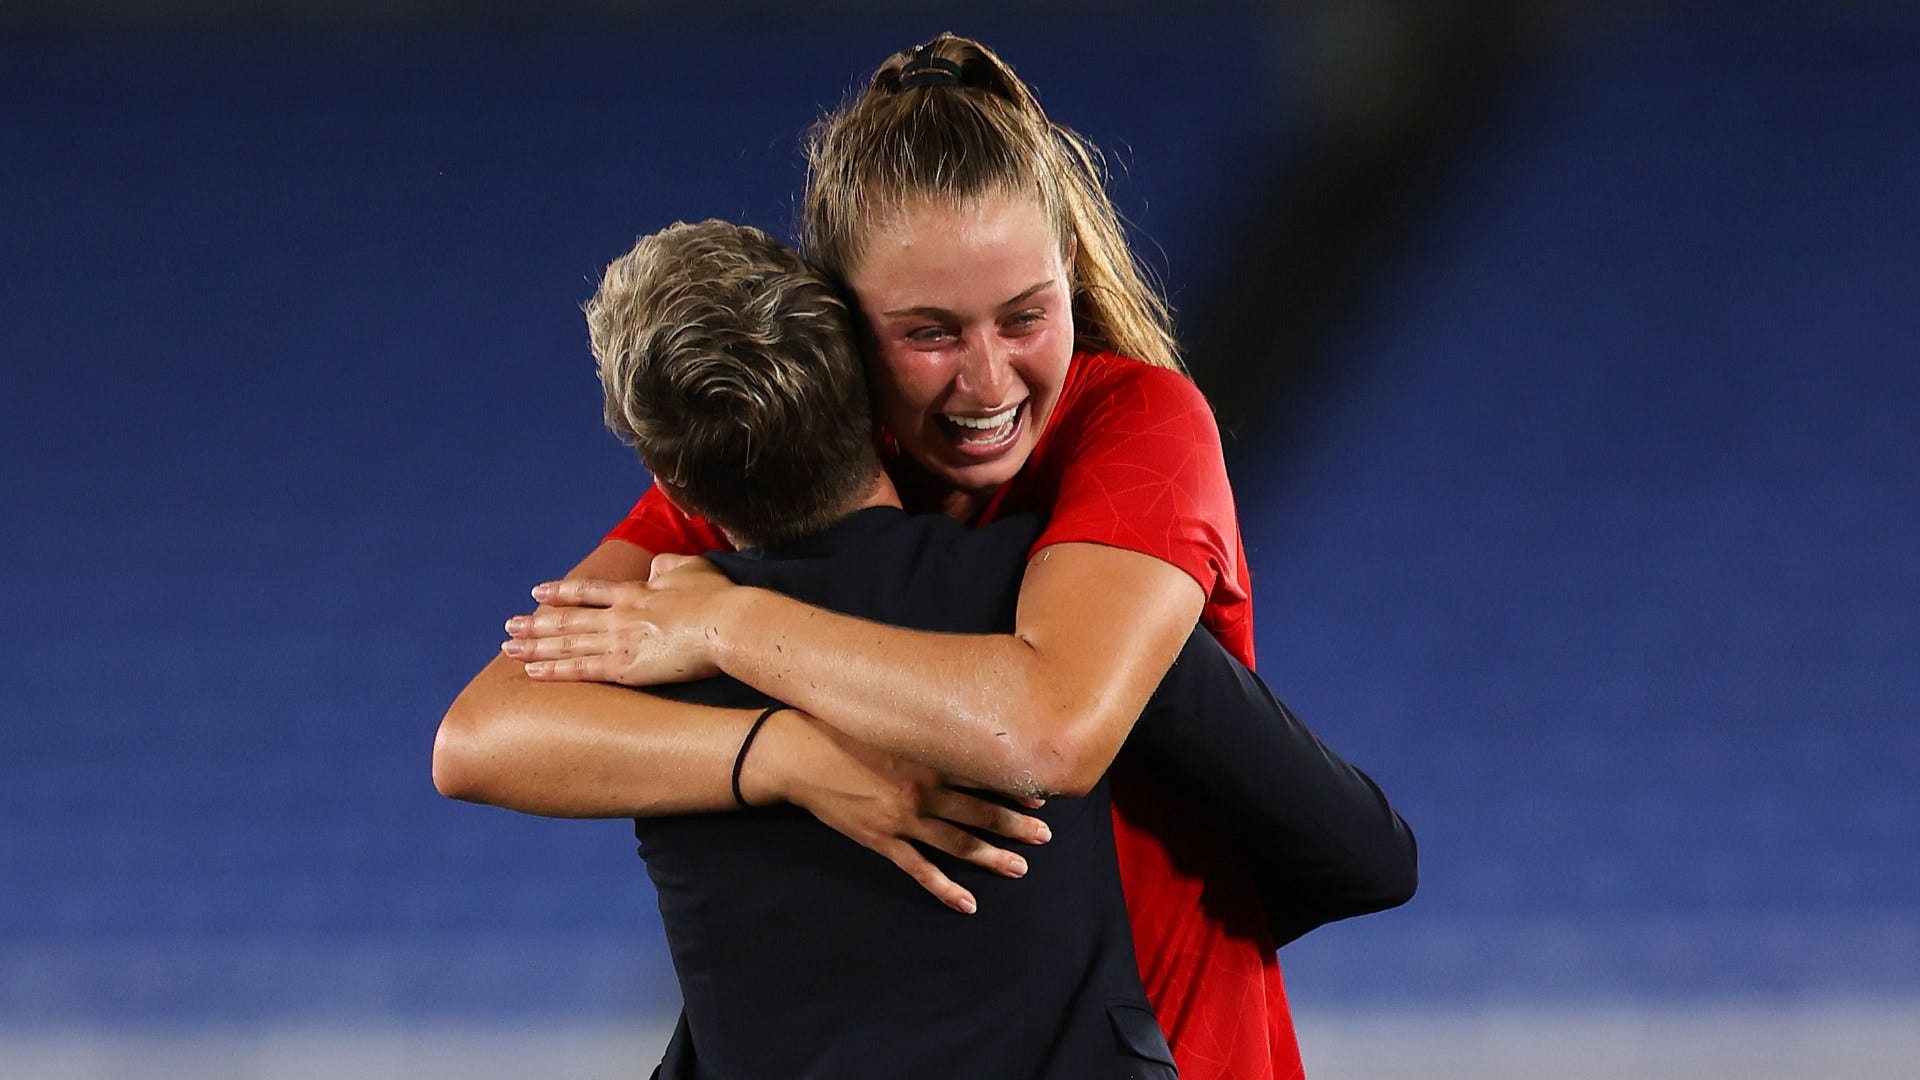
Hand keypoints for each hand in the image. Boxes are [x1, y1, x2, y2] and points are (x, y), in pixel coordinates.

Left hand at [500, 559, 734, 685]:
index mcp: (635, 592)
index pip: (588, 591)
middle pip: (567, 619)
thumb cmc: (718, 598)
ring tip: (508, 647)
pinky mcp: (626, 668)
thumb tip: (655, 566)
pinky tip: (532, 671)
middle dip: (536, 623)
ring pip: (566, 644)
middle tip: (509, 626)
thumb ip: (668, 566)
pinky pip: (581, 670)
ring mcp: (619, 641)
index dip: (561, 591)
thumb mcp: (692, 569)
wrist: (728, 623)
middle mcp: (619, 616)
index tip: (538, 592)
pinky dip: (554, 671)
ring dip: (535, 646)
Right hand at [746, 710, 1050, 914]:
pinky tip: (968, 903)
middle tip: (1045, 836)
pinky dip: (945, 888)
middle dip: (1014, 825)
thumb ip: (924, 728)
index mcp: (927, 758)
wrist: (797, 753)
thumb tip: (956, 721)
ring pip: (956, 843)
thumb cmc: (843, 730)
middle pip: (978, 812)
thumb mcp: (890, 722)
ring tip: (1020, 866)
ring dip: (991, 856)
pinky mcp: (880, 840)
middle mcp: (921, 790)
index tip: (1040, 796)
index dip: (1012, 788)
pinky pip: (919, 869)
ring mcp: (901, 819)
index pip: (981, 775)